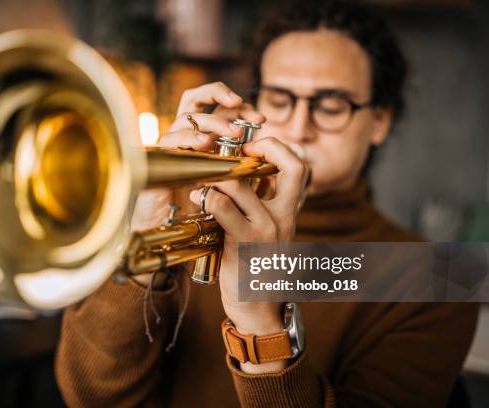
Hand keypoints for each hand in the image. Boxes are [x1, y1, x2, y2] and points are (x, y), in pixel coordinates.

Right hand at [131, 82, 257, 284]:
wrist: (169, 240)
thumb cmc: (200, 216)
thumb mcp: (229, 191)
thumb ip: (245, 170)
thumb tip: (279, 157)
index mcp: (202, 141)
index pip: (215, 107)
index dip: (237, 105)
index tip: (261, 118)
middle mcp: (183, 138)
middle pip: (194, 97)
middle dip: (218, 93)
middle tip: (243, 107)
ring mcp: (169, 147)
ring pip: (186, 117)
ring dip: (212, 121)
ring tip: (233, 132)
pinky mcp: (157, 163)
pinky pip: (169, 140)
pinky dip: (188, 138)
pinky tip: (206, 143)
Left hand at [190, 138, 309, 371]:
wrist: (259, 310)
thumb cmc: (256, 269)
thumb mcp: (268, 234)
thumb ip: (261, 207)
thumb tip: (240, 179)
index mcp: (290, 212)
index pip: (299, 166)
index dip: (278, 148)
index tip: (252, 148)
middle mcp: (285, 217)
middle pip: (291, 166)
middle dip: (266, 146)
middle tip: (238, 150)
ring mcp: (267, 230)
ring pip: (242, 185)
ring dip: (218, 174)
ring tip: (202, 175)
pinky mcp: (245, 244)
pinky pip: (224, 209)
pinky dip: (207, 197)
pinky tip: (197, 198)